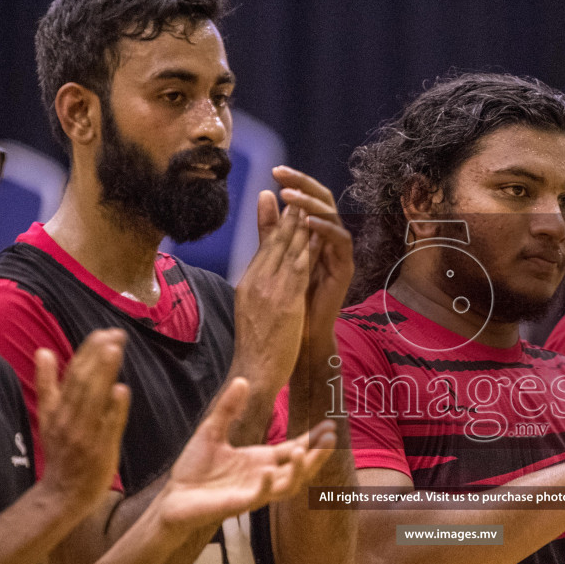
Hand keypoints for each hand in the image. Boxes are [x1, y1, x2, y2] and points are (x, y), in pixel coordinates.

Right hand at [34, 330, 130, 508]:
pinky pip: (107, 428)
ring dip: (104, 374)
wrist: (61, 494)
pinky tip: (122, 390)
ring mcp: (84, 435)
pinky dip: (114, 409)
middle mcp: (69, 419)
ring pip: (94, 399)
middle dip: (98, 356)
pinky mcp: (100, 451)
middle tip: (115, 334)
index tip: (103, 332)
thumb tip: (42, 351)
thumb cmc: (60, 452)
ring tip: (115, 350)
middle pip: (83, 382)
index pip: (72, 374)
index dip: (87, 352)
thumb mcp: (47, 416)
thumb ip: (47, 383)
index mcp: (57, 409)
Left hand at [156, 378, 338, 529]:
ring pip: (288, 486)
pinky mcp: (239, 504)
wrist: (174, 495)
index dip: (313, 440)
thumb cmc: (194, 468)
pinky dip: (266, 485)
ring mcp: (254, 491)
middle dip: (317, 457)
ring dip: (299, 472)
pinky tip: (267, 470)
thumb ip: (228, 408)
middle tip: (331, 440)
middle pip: (300, 469)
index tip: (330, 426)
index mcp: (260, 459)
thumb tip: (242, 380)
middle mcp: (263, 476)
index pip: (294, 449)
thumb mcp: (211, 430)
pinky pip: (260, 497)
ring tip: (303, 453)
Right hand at [231, 187, 310, 390]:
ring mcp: (270, 290)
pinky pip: (298, 269)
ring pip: (287, 251)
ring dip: (299, 226)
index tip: (287, 204)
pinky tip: (316, 236)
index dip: (277, 223)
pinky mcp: (285, 301)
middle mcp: (257, 281)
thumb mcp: (252, 308)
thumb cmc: (255, 345)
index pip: (265, 247)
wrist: (253, 370)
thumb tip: (262, 264)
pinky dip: (307, 249)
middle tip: (298, 193)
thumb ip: (259, 283)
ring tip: (308, 206)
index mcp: (248, 282)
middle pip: (274, 242)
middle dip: (289, 217)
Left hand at [272, 165, 352, 349]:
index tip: (275, 171)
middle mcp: (329, 237)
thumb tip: (265, 193)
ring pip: (332, 217)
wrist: (302, 332)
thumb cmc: (291, 295)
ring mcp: (338, 251)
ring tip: (291, 197)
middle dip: (303, 185)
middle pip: (323, 200)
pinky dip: (326, 229)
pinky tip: (309, 222)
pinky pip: (340, 241)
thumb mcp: (277, 254)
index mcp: (314, 232)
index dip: (295, 183)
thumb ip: (272, 226)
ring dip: (311, 204)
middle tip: (282, 174)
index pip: (308, 198)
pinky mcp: (345, 267)